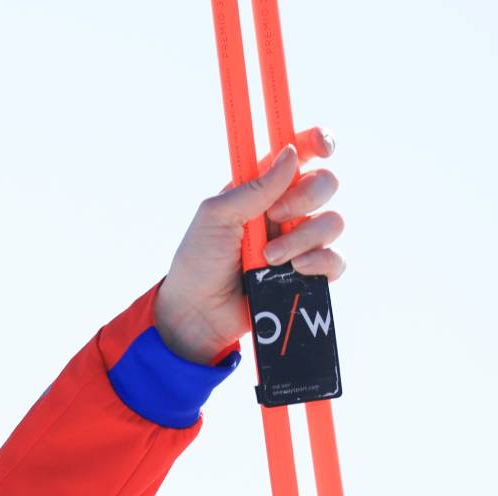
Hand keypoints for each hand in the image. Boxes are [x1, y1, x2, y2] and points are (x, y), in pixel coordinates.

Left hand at [154, 129, 344, 364]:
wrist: (198, 312)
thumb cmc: (199, 262)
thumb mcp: (215, 217)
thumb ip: (253, 188)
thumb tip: (290, 154)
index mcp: (261, 190)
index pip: (298, 154)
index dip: (316, 142)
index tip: (321, 146)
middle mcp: (286, 210)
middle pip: (325, 184)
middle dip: (304, 198)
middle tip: (273, 218)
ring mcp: (300, 241)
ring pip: (333, 222)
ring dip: (302, 239)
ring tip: (268, 258)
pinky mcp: (309, 272)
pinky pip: (336, 259)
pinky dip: (319, 263)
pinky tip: (294, 271)